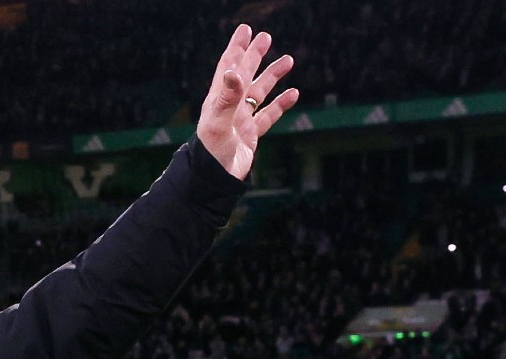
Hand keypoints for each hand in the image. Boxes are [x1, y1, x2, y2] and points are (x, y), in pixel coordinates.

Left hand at [196, 24, 299, 180]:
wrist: (215, 181)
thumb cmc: (212, 152)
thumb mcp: (218, 122)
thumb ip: (227, 97)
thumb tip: (233, 70)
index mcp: (218, 100)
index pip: (229, 68)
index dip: (237, 48)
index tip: (246, 30)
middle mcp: (230, 107)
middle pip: (244, 75)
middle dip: (254, 55)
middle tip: (265, 37)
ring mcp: (241, 120)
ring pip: (260, 93)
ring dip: (272, 76)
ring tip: (289, 60)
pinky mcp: (251, 135)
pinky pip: (268, 115)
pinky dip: (281, 104)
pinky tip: (293, 93)